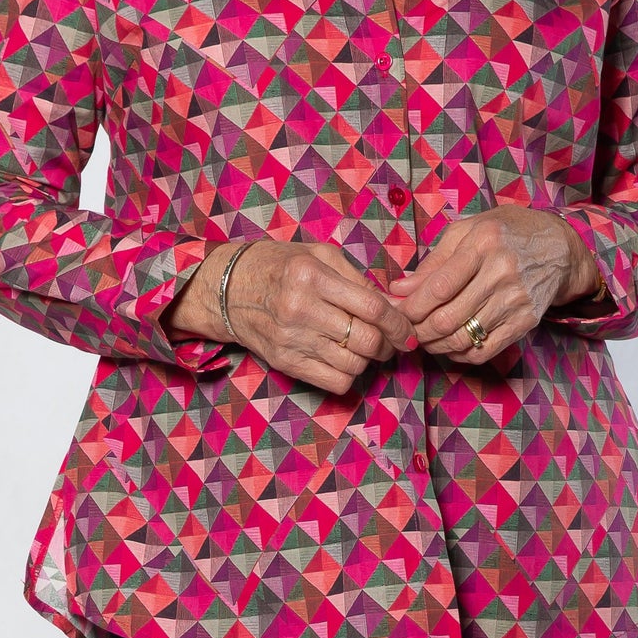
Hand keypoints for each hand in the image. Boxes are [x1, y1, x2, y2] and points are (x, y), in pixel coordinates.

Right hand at [167, 237, 414, 395]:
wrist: (228, 289)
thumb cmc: (279, 266)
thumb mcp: (319, 255)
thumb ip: (358, 279)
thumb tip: (395, 308)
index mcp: (312, 276)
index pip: (373, 308)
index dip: (400, 324)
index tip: (408, 332)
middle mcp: (301, 309)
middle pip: (367, 340)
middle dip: (388, 345)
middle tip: (391, 342)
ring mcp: (291, 339)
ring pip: (353, 365)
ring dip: (368, 360)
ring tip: (364, 347)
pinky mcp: (284, 362)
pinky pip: (334, 382)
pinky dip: (348, 375)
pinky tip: (344, 360)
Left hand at [392, 203, 598, 364]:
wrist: (560, 248)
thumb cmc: (506, 233)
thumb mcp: (468, 231)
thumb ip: (433, 261)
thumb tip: (400, 289)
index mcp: (484, 244)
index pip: (438, 287)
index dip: (411, 306)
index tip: (396, 310)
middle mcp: (502, 273)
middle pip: (447, 318)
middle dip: (418, 330)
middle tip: (406, 329)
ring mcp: (516, 301)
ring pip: (463, 339)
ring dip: (434, 345)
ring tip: (423, 338)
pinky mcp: (526, 322)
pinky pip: (484, 351)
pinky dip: (459, 354)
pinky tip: (449, 345)